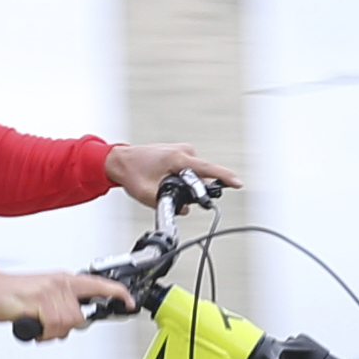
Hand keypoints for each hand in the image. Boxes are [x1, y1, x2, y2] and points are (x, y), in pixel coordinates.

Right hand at [0, 266, 138, 342]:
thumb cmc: (16, 293)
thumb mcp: (46, 294)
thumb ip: (65, 305)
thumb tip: (79, 320)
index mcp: (66, 280)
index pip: (99, 284)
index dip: (118, 293)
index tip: (129, 302)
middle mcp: (60, 284)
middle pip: (79, 317)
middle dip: (65, 328)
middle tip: (49, 325)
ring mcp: (49, 292)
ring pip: (65, 323)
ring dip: (51, 331)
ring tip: (38, 323)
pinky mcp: (37, 302)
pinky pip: (50, 325)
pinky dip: (41, 331)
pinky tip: (32, 324)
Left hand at [104, 143, 234, 208]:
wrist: (120, 161)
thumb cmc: (131, 172)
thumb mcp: (148, 194)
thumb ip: (169, 204)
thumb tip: (185, 208)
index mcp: (177, 158)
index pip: (207, 168)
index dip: (224, 176)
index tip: (238, 183)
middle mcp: (182, 151)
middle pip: (201, 174)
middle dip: (193, 188)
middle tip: (173, 195)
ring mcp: (181, 150)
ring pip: (194, 173)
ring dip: (186, 183)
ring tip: (162, 185)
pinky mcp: (179, 153)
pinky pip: (189, 168)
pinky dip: (182, 177)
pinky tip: (165, 180)